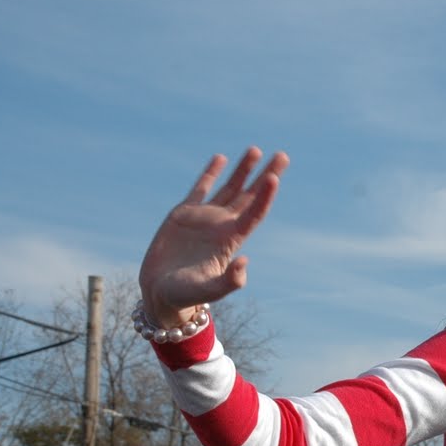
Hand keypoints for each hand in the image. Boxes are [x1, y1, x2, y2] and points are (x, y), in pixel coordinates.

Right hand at [138, 147, 287, 325]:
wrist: (162, 293)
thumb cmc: (186, 295)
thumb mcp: (208, 290)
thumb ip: (228, 281)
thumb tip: (244, 262)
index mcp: (230, 241)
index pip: (254, 213)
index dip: (265, 196)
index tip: (275, 178)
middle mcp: (222, 225)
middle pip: (250, 196)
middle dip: (266, 176)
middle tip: (283, 156)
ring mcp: (205, 218)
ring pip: (229, 188)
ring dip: (243, 170)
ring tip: (256, 150)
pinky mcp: (184, 214)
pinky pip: (201, 188)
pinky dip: (211, 173)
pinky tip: (222, 158)